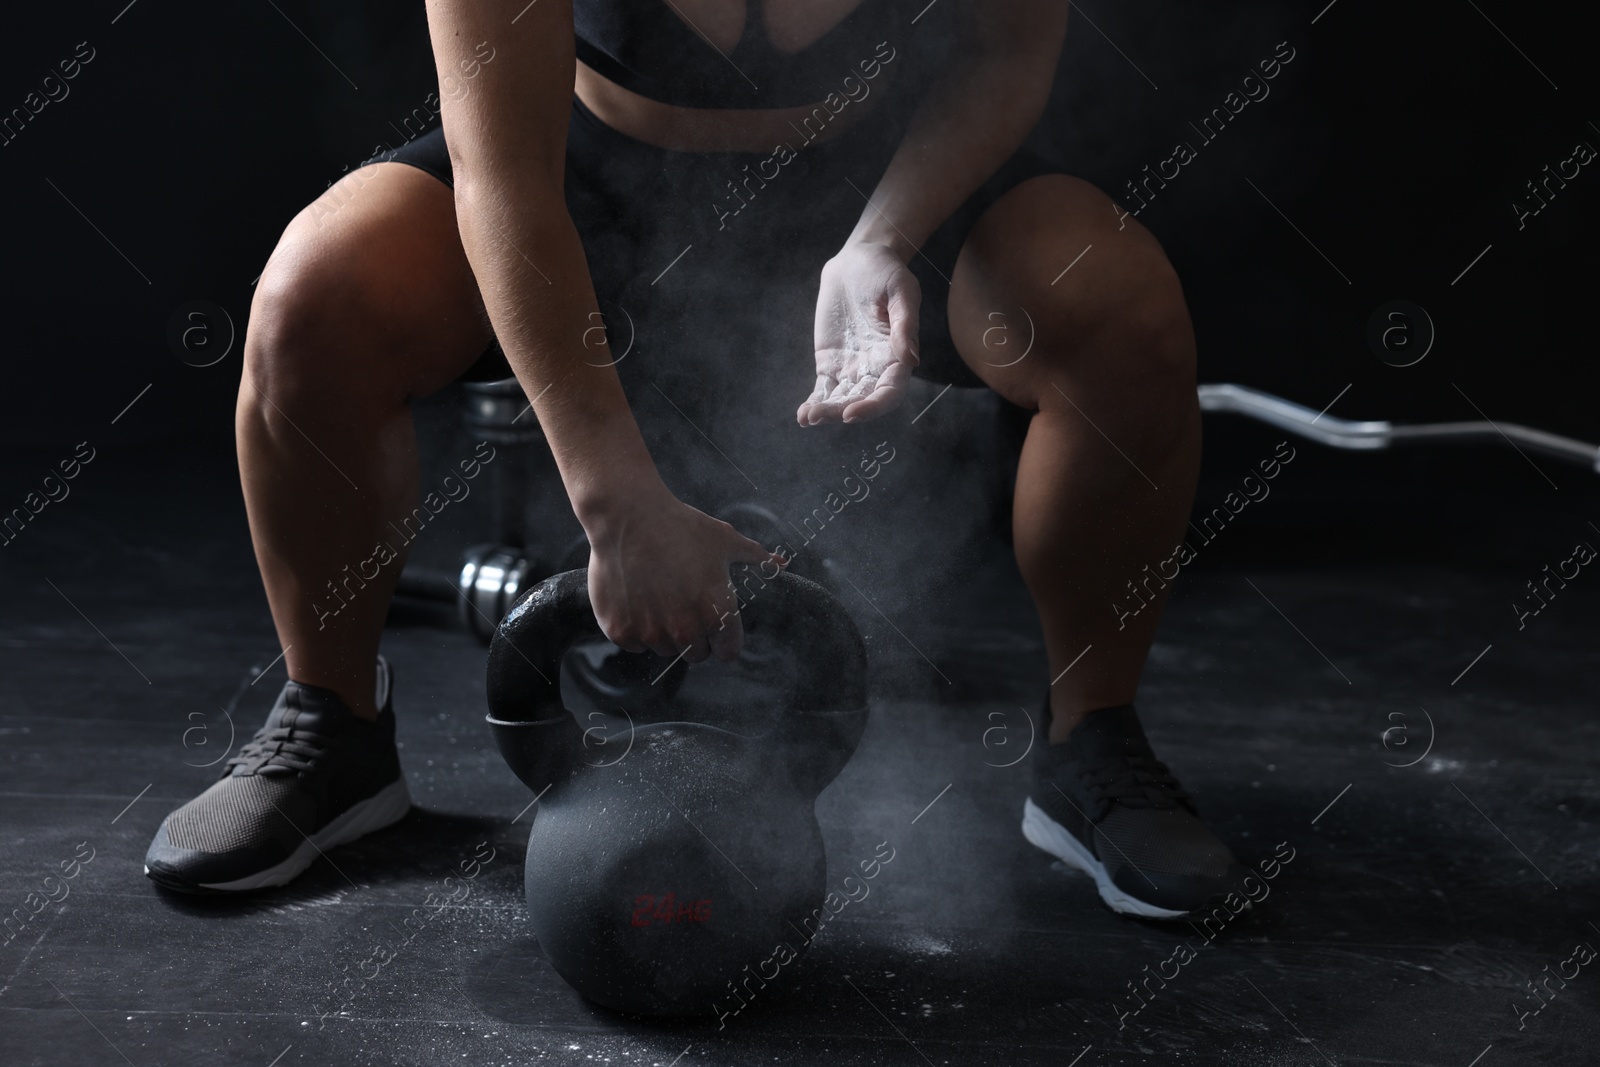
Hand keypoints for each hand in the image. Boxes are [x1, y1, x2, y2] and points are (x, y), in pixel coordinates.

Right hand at [584, 481, 780, 663]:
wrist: (628, 517)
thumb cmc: (681, 526)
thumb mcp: (725, 540)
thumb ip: (756, 558)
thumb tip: (782, 564)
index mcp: (717, 613)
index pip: (728, 653)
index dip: (724, 640)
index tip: (716, 629)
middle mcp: (686, 630)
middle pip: (697, 655)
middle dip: (694, 636)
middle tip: (684, 604)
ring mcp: (651, 633)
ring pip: (665, 648)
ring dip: (664, 631)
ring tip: (658, 595)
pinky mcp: (621, 631)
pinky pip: (635, 644)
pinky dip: (635, 628)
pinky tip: (635, 598)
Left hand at [797, 241, 920, 425]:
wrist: (858, 261)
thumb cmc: (886, 272)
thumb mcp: (901, 290)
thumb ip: (905, 324)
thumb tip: (910, 359)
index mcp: (897, 356)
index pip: (889, 391)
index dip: (873, 407)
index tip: (851, 412)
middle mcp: (876, 368)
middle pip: (862, 400)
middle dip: (841, 412)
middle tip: (818, 416)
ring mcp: (852, 368)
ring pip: (841, 399)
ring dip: (825, 411)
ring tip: (806, 417)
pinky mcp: (831, 362)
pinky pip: (824, 388)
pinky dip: (815, 402)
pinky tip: (803, 415)